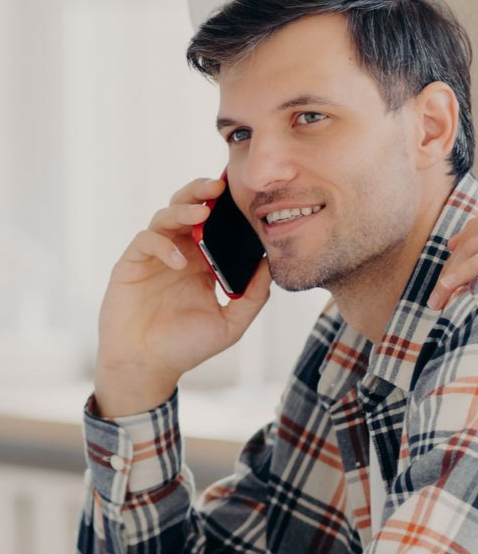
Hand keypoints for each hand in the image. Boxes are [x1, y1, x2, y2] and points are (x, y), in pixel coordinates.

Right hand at [94, 177, 271, 416]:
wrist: (146, 367)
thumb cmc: (186, 347)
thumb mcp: (230, 324)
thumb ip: (253, 295)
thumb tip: (269, 263)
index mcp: (203, 261)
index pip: (214, 223)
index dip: (225, 206)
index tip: (243, 194)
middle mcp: (178, 252)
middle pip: (188, 207)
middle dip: (201, 191)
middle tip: (218, 186)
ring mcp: (154, 256)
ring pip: (165, 215)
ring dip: (183, 210)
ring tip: (201, 214)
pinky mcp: (131, 264)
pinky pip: (146, 241)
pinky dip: (163, 245)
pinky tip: (179, 261)